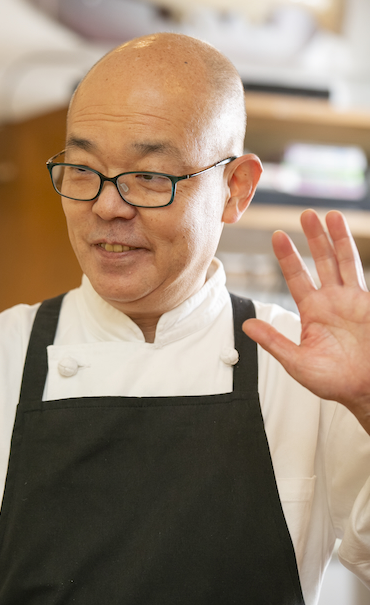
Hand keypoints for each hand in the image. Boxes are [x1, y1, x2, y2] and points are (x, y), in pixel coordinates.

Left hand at [242, 209, 369, 432]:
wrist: (364, 389)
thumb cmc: (333, 381)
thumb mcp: (296, 362)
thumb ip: (273, 341)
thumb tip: (246, 326)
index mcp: (312, 312)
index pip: (296, 277)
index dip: (288, 256)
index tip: (277, 235)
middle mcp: (331, 301)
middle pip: (321, 261)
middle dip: (313, 238)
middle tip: (305, 214)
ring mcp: (352, 300)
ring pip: (343, 261)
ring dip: (336, 238)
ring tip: (329, 215)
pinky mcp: (368, 304)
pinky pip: (361, 274)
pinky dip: (355, 255)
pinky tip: (350, 236)